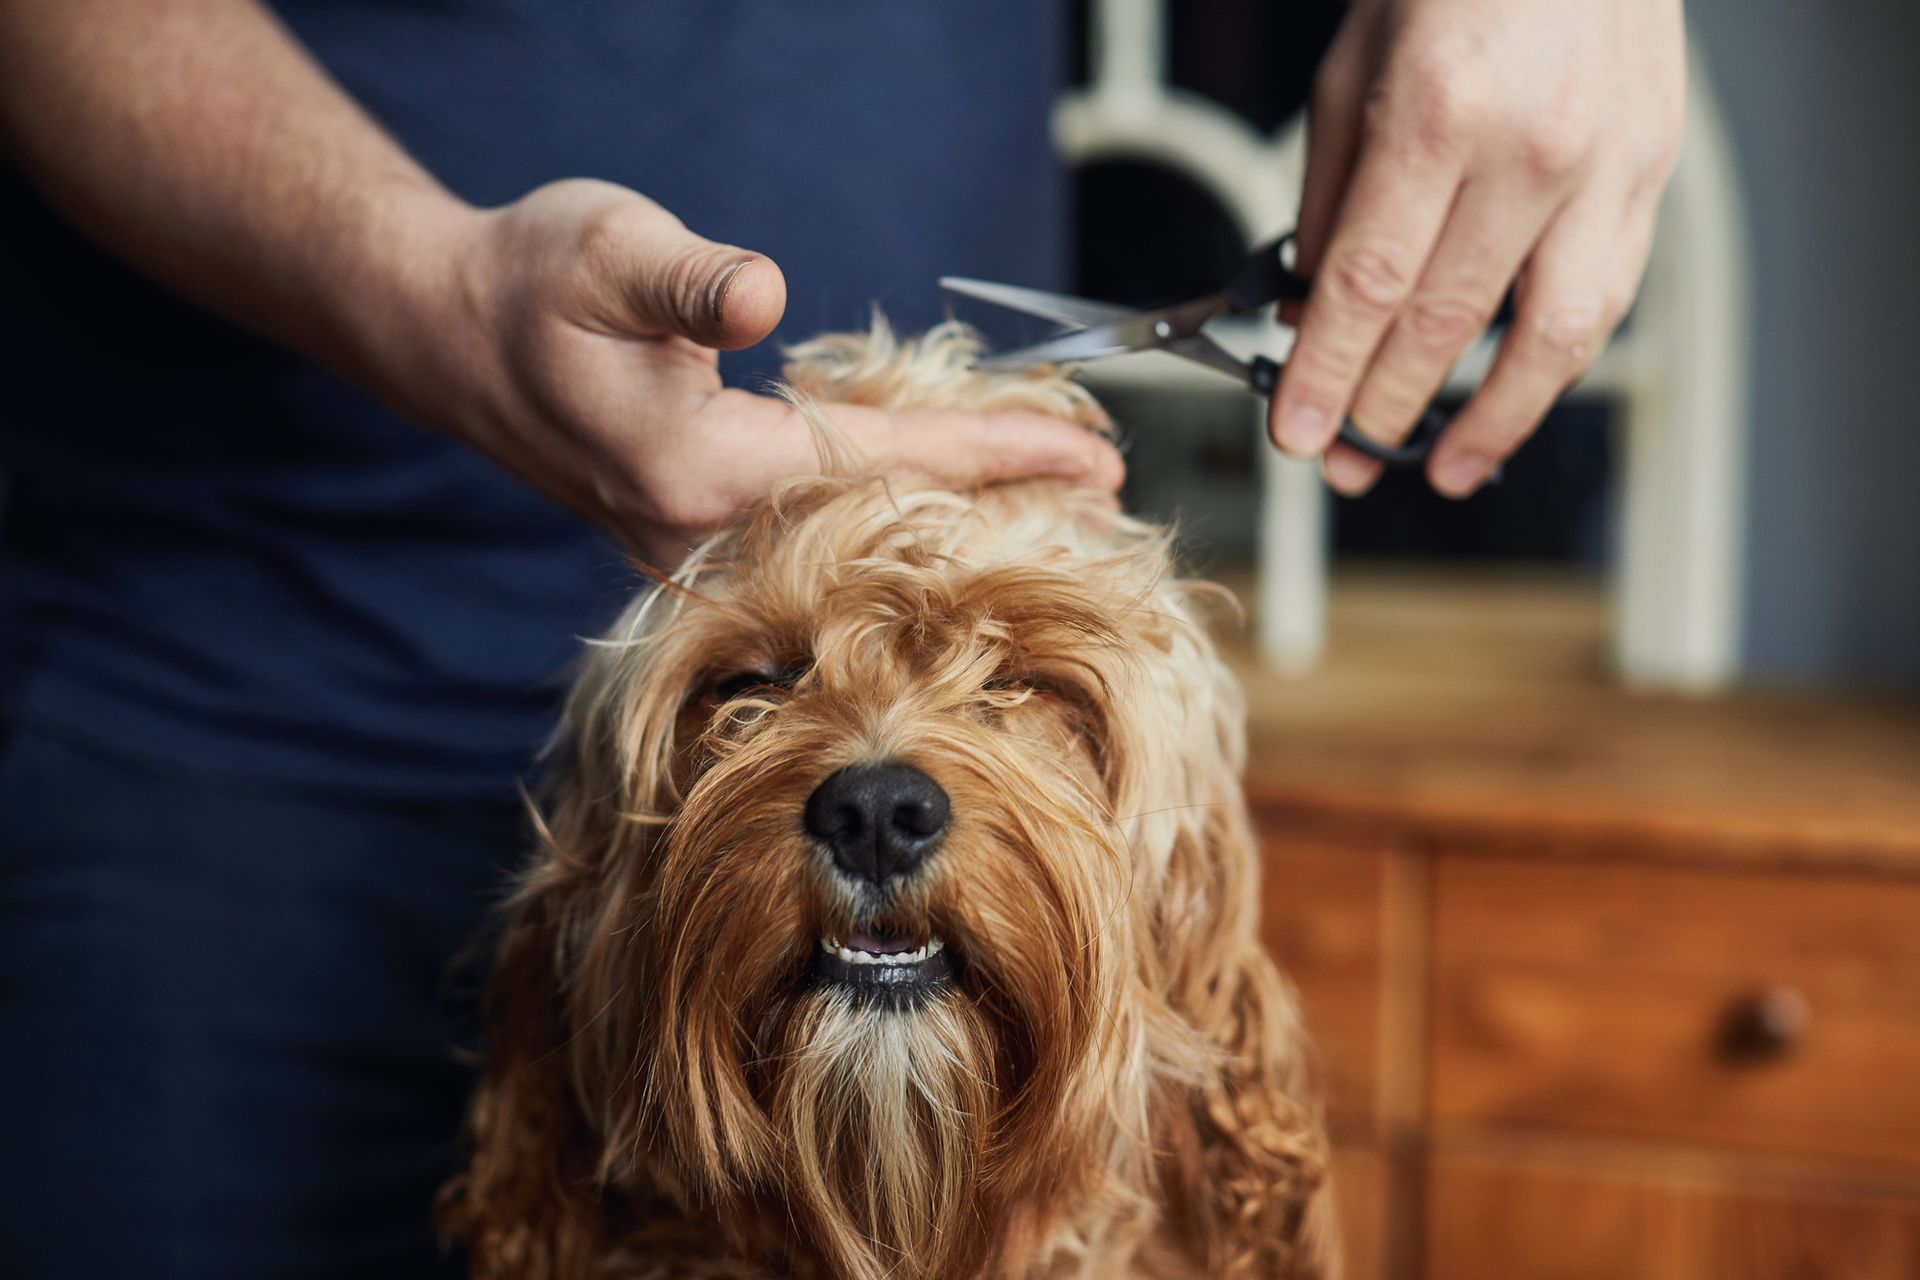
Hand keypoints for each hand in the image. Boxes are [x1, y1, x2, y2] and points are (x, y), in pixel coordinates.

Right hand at [424, 180, 1123, 565]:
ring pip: (853, 544)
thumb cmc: (529, 282)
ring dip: (952, 524)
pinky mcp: (690, 540)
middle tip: (1107, 493)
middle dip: (999, 509)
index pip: (885, 465)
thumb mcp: (605, 247)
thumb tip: (759, 297)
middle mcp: (705, 532)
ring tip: (1050, 509)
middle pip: (885, 527)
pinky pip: (816, 540)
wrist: (450, 334)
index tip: (1090, 458)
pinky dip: (890, 523)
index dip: (995, 457)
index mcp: (701, 468)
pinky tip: (942, 511)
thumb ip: (687, 281)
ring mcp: (695, 550)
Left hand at [1271, 0, 1685, 496]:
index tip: (1298, 432)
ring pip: (1551, 338)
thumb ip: (1330, 206)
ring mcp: (1608, 167)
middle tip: (1343, 457)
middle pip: (1445, 324)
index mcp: (1439, 115)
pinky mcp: (1653, 177)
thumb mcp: (1350, 77)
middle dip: (1383, 408)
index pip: (1369, 286)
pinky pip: (1606, 302)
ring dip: (1489, 421)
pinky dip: (1553, 370)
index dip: (1327, 374)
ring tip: (1442, 469)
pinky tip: (1511, 405)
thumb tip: (1306, 314)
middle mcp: (1532, 149)